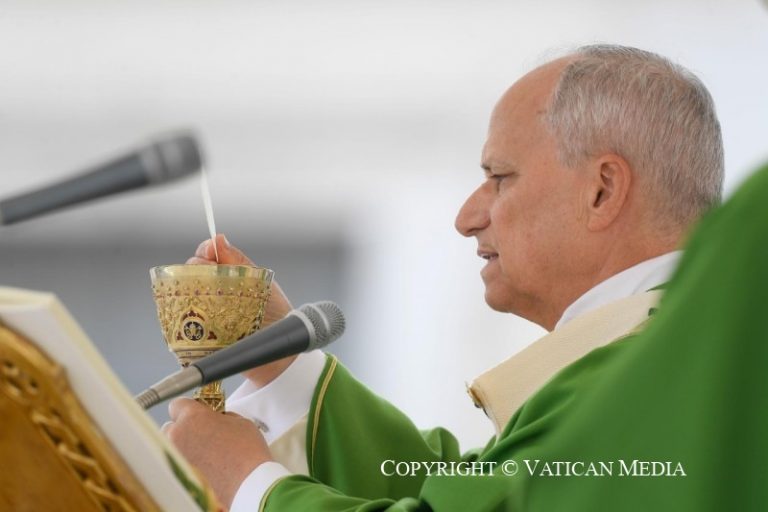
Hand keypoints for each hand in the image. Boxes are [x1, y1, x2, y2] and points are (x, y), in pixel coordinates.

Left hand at [163, 398, 273, 508]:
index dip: (189, 407)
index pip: (178, 404)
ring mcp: (175, 456)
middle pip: (170, 426)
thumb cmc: (246, 453)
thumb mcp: (240, 422)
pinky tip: (204, 464)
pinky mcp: (178, 474)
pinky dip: (187, 461)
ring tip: (203, 451)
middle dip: (184, 428)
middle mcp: (178, 436)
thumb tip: (216, 419)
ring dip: (183, 445)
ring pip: (172, 445)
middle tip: (203, 432)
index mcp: (192, 417)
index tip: (198, 412)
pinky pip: (177, 462)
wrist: (248, 484)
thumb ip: (222, 416)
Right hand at [187, 234, 296, 386]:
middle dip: (195, 269)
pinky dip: (183, 317)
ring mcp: (204, 315)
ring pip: (182, 297)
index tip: (208, 251)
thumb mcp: (260, 283)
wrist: (279, 353)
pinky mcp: (198, 338)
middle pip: (191, 274)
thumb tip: (218, 238)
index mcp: (227, 278)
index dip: (205, 252)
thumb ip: (239, 262)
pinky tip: (194, 314)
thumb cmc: (274, 316)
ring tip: (203, 295)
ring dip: (188, 292)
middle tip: (206, 273)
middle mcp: (212, 294)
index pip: (207, 258)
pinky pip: (181, 325)